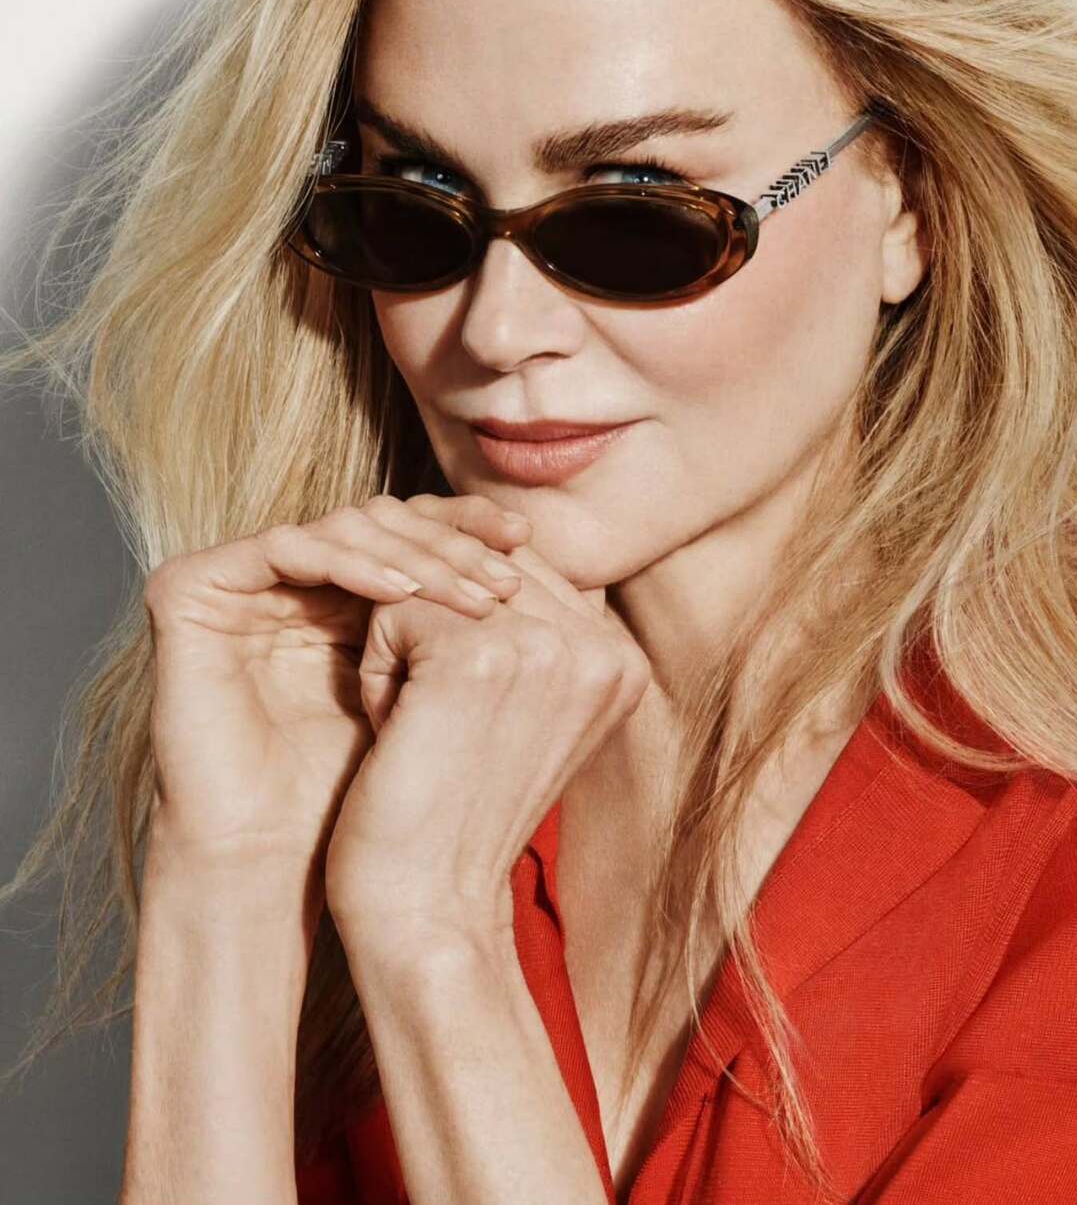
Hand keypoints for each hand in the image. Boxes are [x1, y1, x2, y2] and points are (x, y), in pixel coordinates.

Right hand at [142, 493, 532, 922]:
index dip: (468, 528)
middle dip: (451, 541)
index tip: (526, 542)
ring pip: (344, 525)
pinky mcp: (193, 588)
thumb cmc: (375, 792)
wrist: (282, 858)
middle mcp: (294, 574)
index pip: (415, 527)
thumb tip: (585, 578)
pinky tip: (403, 596)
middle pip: (383, 516)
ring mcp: (240, 577)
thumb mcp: (456, 697)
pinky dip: (351, 563)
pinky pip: (286, 547)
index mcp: (346, 588)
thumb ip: (494, 633)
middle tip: (505, 572)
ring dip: (414, 554)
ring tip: (469, 595)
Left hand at [321, 540, 652, 950]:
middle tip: (438, 721)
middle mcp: (601, 645)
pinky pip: (392, 609)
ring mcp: (546, 645)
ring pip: (434, 581)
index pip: (524, 572)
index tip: (460, 711)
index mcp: (623, 660)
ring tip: (419, 723)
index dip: (466, 624)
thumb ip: (528, 630)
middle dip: (436, 627)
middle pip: (480, 564)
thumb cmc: (458, 810)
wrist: (429, 910)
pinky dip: (378, 668)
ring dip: (406, 646)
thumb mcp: (522, 710)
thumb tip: (483, 535)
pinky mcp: (476, 653)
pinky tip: (397, 731)